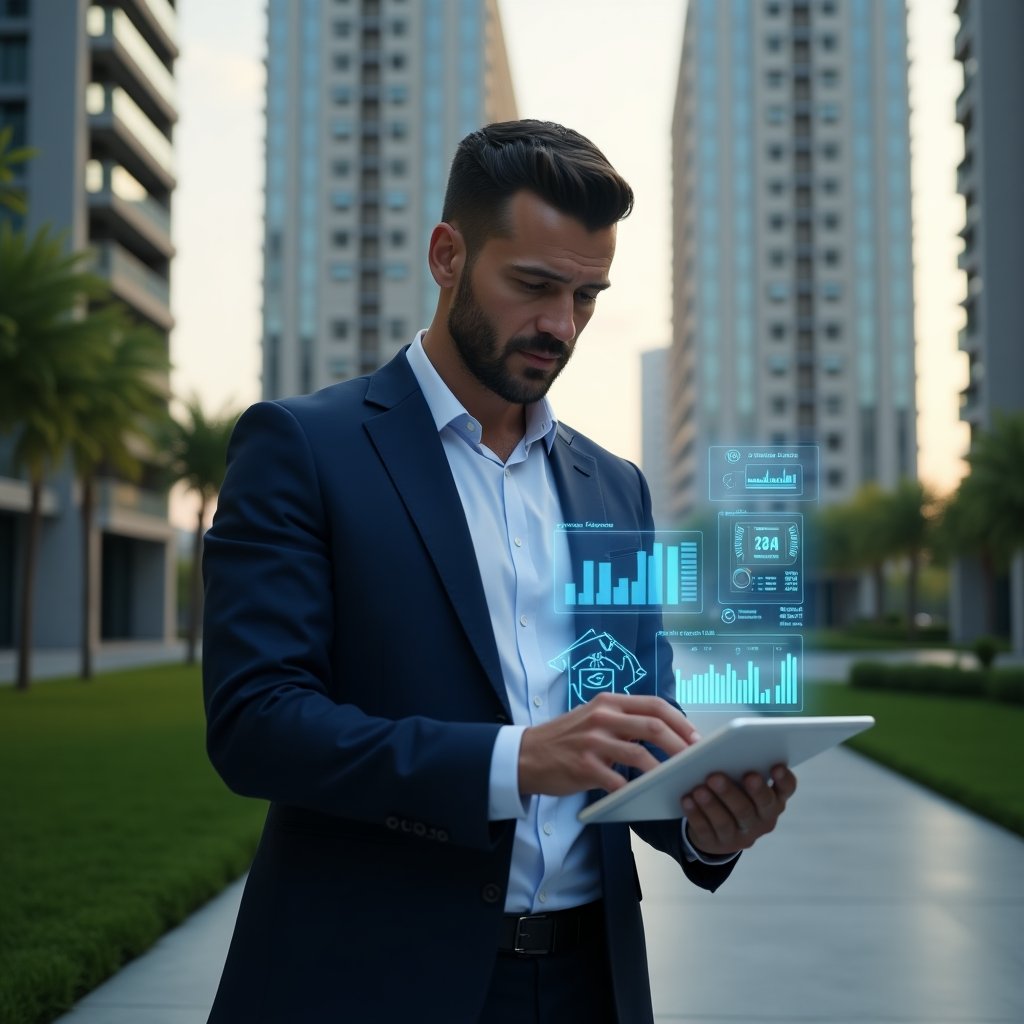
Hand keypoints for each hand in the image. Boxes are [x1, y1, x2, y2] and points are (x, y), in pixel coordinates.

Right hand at [518, 693, 700, 796]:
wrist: (526, 755)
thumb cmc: (565, 739)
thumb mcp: (593, 718)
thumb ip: (623, 721)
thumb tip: (662, 733)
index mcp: (608, 702)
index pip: (654, 704)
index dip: (681, 721)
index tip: (696, 738)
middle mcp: (602, 716)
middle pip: (653, 726)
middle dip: (681, 745)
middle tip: (695, 762)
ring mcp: (592, 742)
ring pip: (639, 754)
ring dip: (663, 770)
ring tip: (675, 782)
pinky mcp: (583, 766)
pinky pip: (617, 781)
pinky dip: (634, 791)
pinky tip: (644, 798)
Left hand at [681, 765, 796, 856]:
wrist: (718, 830)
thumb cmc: (733, 793)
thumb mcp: (741, 781)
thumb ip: (739, 766)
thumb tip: (719, 748)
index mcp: (773, 799)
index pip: (786, 789)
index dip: (783, 779)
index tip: (775, 766)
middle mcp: (763, 820)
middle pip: (753, 807)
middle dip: (735, 791)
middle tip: (716, 776)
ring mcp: (742, 836)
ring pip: (728, 820)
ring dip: (712, 804)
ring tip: (699, 789)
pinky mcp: (719, 843)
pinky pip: (707, 830)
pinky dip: (696, 815)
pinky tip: (688, 800)